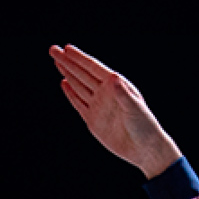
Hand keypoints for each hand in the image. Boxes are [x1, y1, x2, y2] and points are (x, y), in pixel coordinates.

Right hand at [50, 44, 183, 176]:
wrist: (144, 149)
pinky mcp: (93, 119)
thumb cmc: (145, 126)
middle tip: (53, 49)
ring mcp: (99, 105)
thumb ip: (123, 93)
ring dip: (67, 73)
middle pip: (82, 74)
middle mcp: (105, 92)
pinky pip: (79, 104)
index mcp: (116, 85)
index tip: (67, 49)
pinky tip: (64, 83)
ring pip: (79, 86)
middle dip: (67, 62)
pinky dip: (71, 94)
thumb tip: (113, 77)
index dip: (80, 58)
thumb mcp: (135, 108)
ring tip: (57, 61)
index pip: (93, 68)